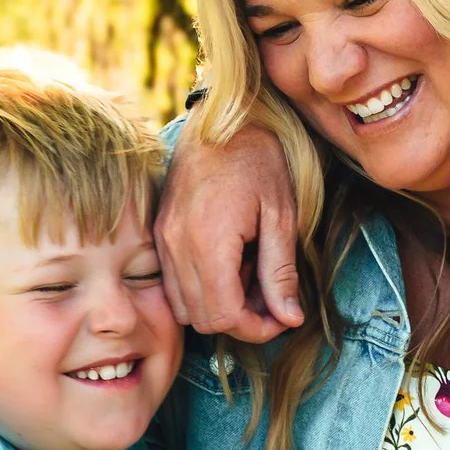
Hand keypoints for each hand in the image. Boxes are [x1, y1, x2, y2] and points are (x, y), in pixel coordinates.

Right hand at [156, 122, 302, 343]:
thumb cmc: (259, 161)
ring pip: (184, 306)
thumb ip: (281, 272)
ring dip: (220, 307)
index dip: (257, 328)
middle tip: (274, 301)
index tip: (283, 318)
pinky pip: (174, 284)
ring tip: (252, 279)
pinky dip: (202, 289)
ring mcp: (163, 240)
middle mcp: (176, 246)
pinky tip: (231, 265)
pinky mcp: (160, 233)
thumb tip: (289, 319)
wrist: (222, 120)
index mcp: (208, 242)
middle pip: (202, 318)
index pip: (224, 316)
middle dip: (241, 321)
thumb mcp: (281, 216)